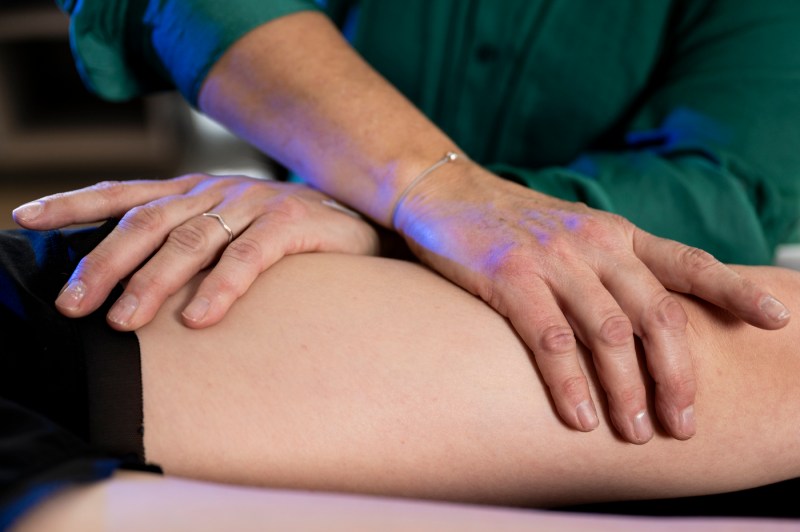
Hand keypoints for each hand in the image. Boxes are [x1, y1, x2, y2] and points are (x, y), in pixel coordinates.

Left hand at [13, 174, 379, 329]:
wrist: (362, 226)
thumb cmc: (289, 237)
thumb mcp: (230, 232)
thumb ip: (188, 245)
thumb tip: (132, 285)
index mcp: (197, 191)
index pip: (126, 193)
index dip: (74, 204)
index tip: (25, 217)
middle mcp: (217, 191)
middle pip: (147, 221)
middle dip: (104, 262)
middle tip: (74, 305)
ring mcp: (254, 203)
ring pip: (190, 240)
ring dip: (152, 282)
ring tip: (124, 321)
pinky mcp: (290, 222)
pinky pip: (248, 257)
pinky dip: (221, 288)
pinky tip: (201, 319)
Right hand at [393, 160, 790, 443]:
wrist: (448, 191)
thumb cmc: (514, 222)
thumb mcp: (575, 232)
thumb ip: (612, 266)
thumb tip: (648, 321)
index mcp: (616, 234)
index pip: (688, 262)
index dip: (734, 290)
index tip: (776, 319)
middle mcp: (595, 243)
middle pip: (657, 315)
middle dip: (677, 375)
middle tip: (683, 423)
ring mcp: (553, 259)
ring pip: (610, 333)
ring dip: (628, 390)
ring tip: (635, 432)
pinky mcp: (510, 275)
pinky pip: (552, 338)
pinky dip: (570, 383)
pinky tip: (580, 417)